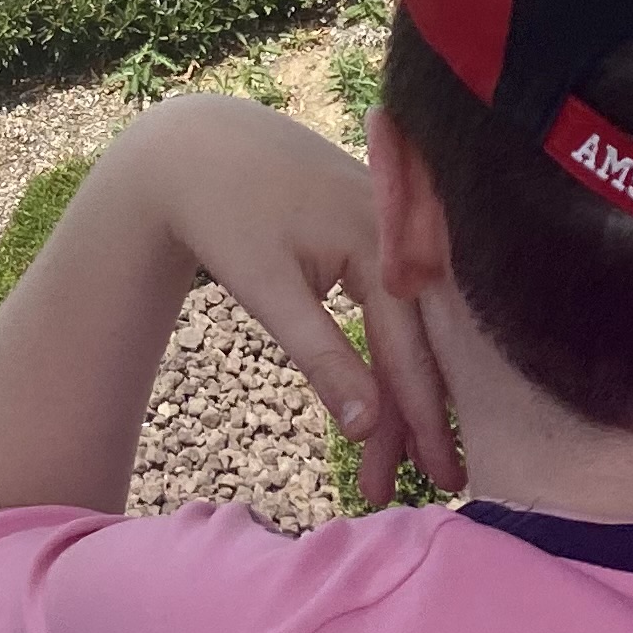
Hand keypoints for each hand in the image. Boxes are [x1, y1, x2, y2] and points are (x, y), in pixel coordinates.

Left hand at [125, 97, 455, 505]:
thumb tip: (367, 427)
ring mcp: (396, 226)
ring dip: (408, 390)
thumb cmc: (223, 213)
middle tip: (438, 486)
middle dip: (425, 415)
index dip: (421, 418)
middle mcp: (403, 228)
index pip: (411, 346)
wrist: (194, 146)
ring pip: (414, 324)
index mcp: (379, 237)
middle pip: (425, 338)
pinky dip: (395, 351)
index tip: (434, 480)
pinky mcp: (382, 230)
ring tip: (406, 463)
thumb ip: (320, 354)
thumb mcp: (266, 288)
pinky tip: (395, 398)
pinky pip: (402, 301)